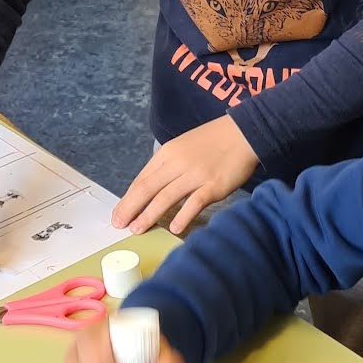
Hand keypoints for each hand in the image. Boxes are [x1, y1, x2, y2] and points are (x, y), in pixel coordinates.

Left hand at [111, 115, 258, 237]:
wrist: (243, 133)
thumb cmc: (213, 142)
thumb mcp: (183, 148)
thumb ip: (168, 166)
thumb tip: (151, 190)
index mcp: (167, 153)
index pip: (141, 179)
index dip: (127, 199)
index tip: (118, 213)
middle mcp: (177, 163)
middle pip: (147, 188)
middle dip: (130, 208)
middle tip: (118, 224)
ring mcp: (195, 175)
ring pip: (165, 197)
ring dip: (148, 215)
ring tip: (137, 229)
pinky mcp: (213, 185)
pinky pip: (193, 203)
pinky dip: (182, 216)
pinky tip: (173, 228)